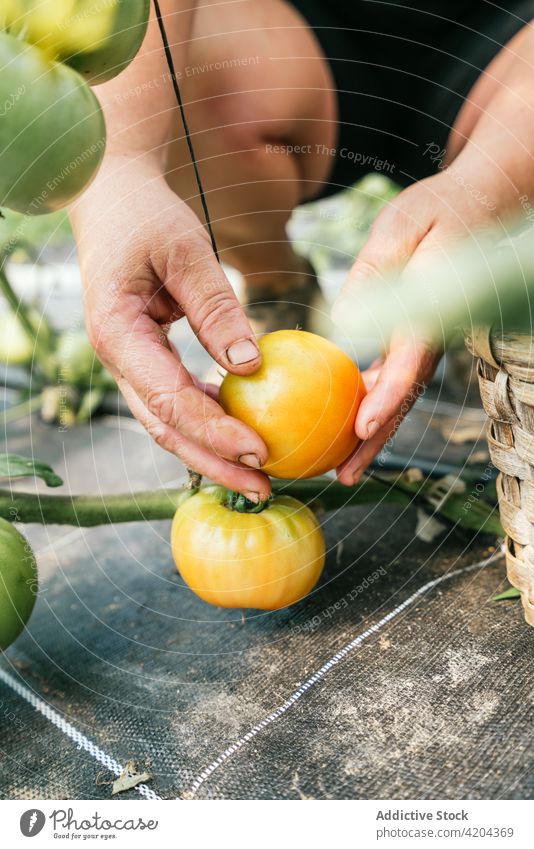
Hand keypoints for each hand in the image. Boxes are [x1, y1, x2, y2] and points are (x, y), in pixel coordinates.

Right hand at [72, 160, 269, 499]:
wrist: (112, 199)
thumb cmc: (146, 216)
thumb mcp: (186, 251)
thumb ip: (216, 308)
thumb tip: (252, 366)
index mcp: (118, 334)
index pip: (169, 399)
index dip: (215, 431)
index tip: (260, 451)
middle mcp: (118, 358)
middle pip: (165, 428)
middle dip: (214, 463)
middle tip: (264, 487)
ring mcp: (129, 362)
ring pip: (169, 422)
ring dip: (212, 451)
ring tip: (260, 473)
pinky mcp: (146, 359)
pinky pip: (176, 400)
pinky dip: (209, 420)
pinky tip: (245, 430)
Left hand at [332, 167, 501, 484]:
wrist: (480, 207)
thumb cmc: (439, 211)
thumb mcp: (400, 226)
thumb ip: (374, 271)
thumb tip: (344, 319)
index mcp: (430, 313)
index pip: (408, 365)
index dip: (386, 399)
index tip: (362, 428)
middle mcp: (429, 337)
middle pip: (401, 399)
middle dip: (373, 441)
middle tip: (343, 475)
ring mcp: (424, 343)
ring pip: (397, 397)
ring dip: (370, 435)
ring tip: (340, 468)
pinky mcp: (413, 340)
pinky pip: (391, 380)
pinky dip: (368, 405)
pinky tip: (342, 424)